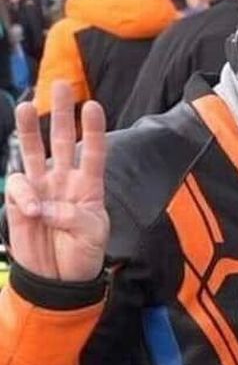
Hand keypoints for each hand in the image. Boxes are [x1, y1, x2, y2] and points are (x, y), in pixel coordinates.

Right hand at [6, 80, 107, 282]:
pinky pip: (18, 187)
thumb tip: (43, 205)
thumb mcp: (92, 234)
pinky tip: (31, 212)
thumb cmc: (83, 254)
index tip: (94, 106)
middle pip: (63, 142)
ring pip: (33, 152)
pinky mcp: (20, 202)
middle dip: (62, 115)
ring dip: (30, 130)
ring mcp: (41, 189)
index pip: (93, 153)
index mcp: (89, 187)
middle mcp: (65, 182)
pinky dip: (23, 195)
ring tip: (27, 108)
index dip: (93, 131)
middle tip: (60, 87)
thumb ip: (73, 217)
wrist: (59, 277)